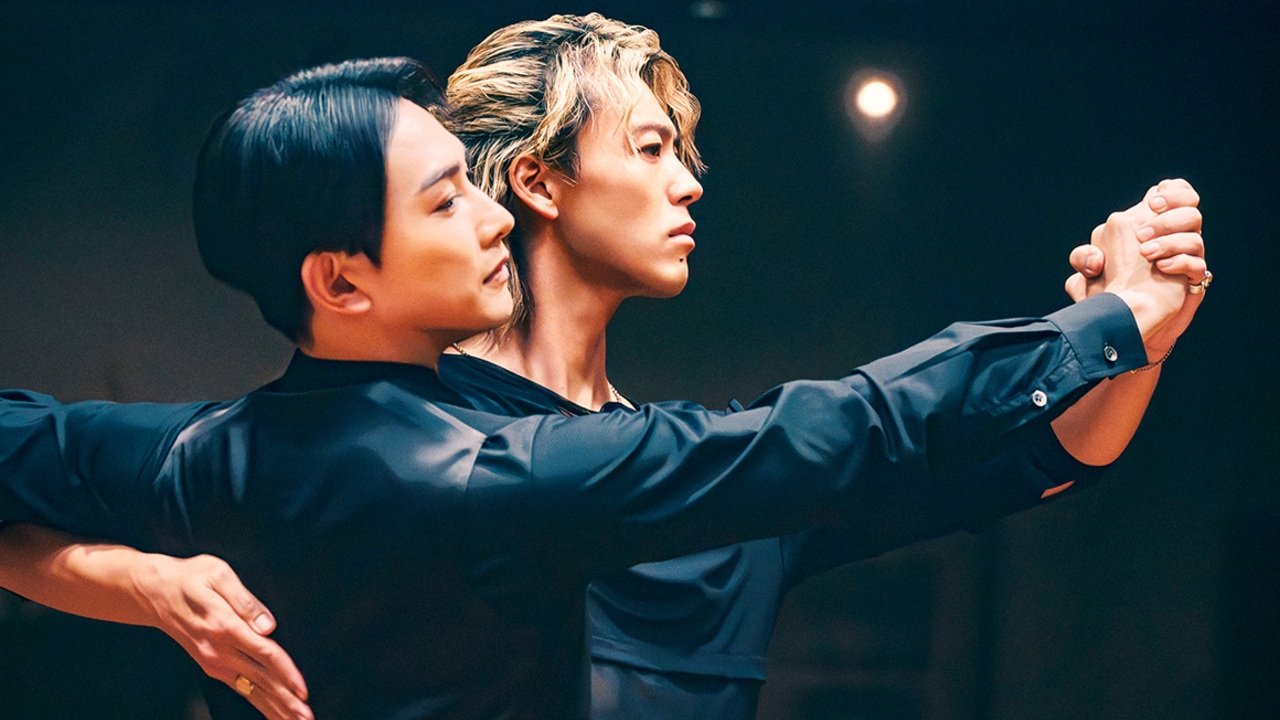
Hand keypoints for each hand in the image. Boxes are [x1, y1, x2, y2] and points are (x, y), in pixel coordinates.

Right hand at [130, 553, 312, 719]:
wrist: (152, 592)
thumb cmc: (189, 578)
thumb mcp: (219, 574)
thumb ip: (246, 601)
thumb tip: (268, 625)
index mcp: (225, 626)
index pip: (264, 654)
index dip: (286, 674)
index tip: (302, 691)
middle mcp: (218, 650)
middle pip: (260, 680)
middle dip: (285, 702)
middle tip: (306, 717)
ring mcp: (213, 661)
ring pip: (250, 690)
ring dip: (273, 708)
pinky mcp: (210, 664)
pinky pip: (239, 687)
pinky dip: (257, 702)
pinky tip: (270, 711)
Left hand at [1081, 204, 1201, 359]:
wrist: (1124, 329)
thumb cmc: (1106, 300)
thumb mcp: (1088, 278)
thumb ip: (1085, 259)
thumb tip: (1093, 260)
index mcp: (1145, 227)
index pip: (1172, 191)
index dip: (1170, 192)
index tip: (1151, 205)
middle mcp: (1168, 237)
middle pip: (1189, 205)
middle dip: (1165, 217)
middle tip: (1142, 237)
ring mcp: (1182, 257)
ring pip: (1195, 231)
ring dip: (1170, 239)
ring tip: (1147, 255)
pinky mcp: (1191, 280)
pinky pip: (1198, 263)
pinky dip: (1181, 262)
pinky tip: (1162, 269)